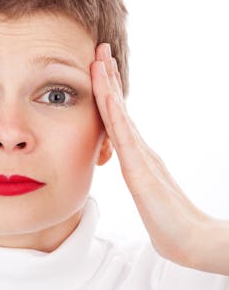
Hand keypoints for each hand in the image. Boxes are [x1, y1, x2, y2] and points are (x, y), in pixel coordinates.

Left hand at [90, 43, 208, 267]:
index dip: (109, 92)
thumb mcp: (148, 198)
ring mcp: (142, 157)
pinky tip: (106, 95)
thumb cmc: (169, 224)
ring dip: (108, 86)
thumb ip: (143, 184)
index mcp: (138, 156)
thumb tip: (137, 179)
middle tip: (100, 49)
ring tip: (99, 59)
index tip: (99, 68)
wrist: (190, 241)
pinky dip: (114, 113)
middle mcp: (140, 150)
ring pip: (120, 115)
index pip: (119, 118)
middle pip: (120, 108)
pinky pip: (124, 136)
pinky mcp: (141, 170)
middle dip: (109, 78)